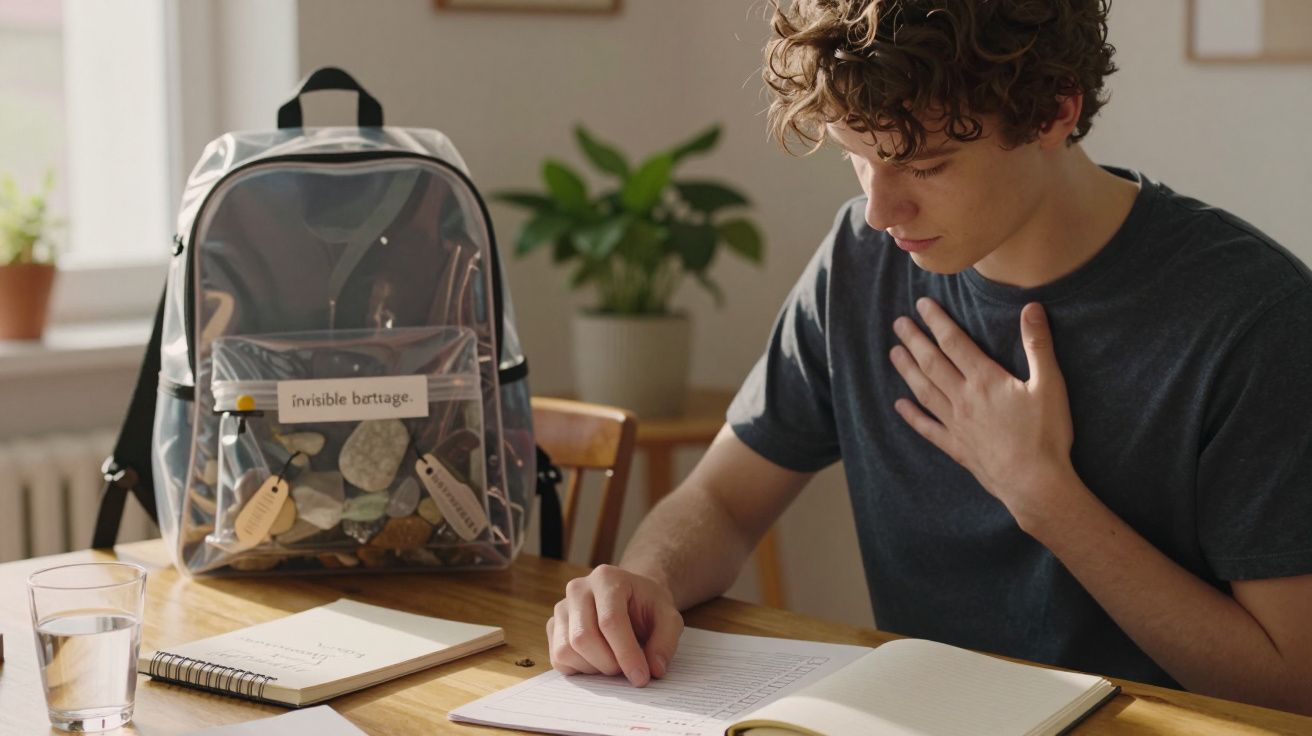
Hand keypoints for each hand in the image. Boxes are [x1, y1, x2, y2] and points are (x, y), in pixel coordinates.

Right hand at [546, 564, 683, 686]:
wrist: (630, 597)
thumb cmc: (647, 605)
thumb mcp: (668, 617)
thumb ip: (665, 641)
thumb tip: (654, 669)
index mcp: (607, 578)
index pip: (610, 621)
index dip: (626, 654)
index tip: (641, 677)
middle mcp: (578, 589)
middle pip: (583, 638)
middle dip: (609, 664)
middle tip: (627, 671)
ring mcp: (561, 607)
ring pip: (567, 650)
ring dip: (594, 668)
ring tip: (614, 662)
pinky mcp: (553, 626)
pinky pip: (558, 658)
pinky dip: (580, 669)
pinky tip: (599, 660)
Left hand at [889, 298, 1077, 521]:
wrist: (1034, 483)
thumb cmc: (1046, 435)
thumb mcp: (1050, 385)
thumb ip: (1038, 346)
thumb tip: (1032, 308)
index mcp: (985, 380)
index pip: (954, 342)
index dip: (937, 321)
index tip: (922, 305)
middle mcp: (963, 398)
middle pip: (932, 363)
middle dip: (914, 341)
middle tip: (898, 324)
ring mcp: (956, 424)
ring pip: (924, 391)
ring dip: (907, 370)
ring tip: (893, 353)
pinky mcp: (956, 447)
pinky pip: (928, 428)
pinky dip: (912, 416)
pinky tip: (900, 406)